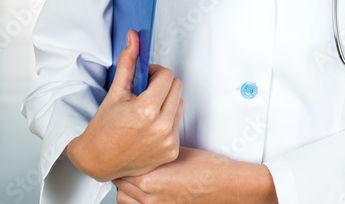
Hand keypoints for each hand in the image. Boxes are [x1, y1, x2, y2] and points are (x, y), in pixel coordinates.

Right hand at [66, 29, 183, 182]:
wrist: (98, 160)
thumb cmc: (103, 128)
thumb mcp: (115, 92)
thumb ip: (128, 63)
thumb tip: (134, 38)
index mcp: (147, 110)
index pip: (167, 76)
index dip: (155, 72)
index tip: (145, 76)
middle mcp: (161, 127)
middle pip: (177, 88)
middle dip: (162, 84)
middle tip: (145, 90)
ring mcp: (168, 142)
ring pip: (179, 105)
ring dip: (166, 101)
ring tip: (146, 109)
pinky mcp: (171, 152)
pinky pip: (177, 125)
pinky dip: (166, 120)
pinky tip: (149, 125)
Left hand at [113, 147, 273, 203]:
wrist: (225, 184)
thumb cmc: (207, 168)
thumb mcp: (174, 151)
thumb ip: (152, 151)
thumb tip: (140, 145)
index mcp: (149, 179)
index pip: (119, 167)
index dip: (120, 157)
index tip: (121, 151)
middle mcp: (149, 197)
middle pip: (119, 184)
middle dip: (121, 171)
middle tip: (125, 160)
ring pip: (124, 199)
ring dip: (125, 188)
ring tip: (133, 175)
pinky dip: (135, 199)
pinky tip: (143, 190)